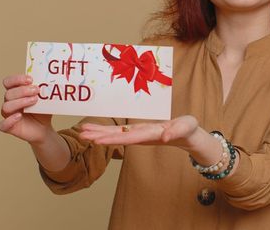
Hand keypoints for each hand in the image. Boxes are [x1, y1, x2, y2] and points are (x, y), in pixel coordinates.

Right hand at [0, 74, 53, 144]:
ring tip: (34, 100)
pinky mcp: (9, 127)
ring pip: (6, 107)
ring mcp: (8, 115)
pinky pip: (3, 125)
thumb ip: (44, 90)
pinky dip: (9, 120)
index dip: (16, 79)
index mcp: (15, 92)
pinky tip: (19, 116)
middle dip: (23, 91)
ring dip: (20, 102)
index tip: (30, 79)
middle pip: (8, 94)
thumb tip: (52, 80)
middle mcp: (9, 102)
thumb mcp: (45, 99)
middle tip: (37, 90)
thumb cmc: (42, 111)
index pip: (8, 82)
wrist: (44, 128)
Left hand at [78, 115, 200, 150]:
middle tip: (81, 135)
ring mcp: (138, 134)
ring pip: (115, 134)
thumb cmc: (188, 130)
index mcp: (151, 134)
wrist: (188, 136)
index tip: (98, 141)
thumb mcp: (186, 127)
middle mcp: (141, 136)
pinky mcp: (137, 131)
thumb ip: (177, 131)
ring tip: (82, 131)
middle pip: (117, 137)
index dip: (113, 139)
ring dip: (98, 133)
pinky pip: (119, 130)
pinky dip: (105, 129)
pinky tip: (94, 129)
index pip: (129, 137)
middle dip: (99, 136)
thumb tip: (165, 137)